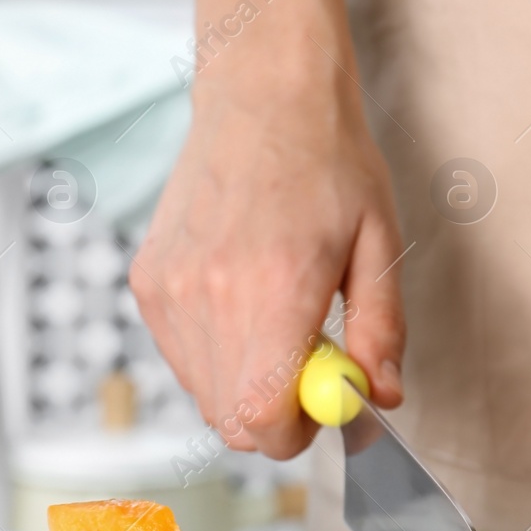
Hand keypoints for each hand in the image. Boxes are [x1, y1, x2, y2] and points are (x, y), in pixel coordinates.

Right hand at [130, 47, 405, 457]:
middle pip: (230, 420)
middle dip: (276, 416)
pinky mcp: (148, 283)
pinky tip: (243, 301)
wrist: (261, 95)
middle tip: (310, 364)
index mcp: (276, 286)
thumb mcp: (379, 244)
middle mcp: (211, 293)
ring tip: (278, 320)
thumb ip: (382, 331)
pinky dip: (216, 354)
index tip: (323, 409)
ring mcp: (170, 289)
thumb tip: (380, 397)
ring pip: (205, 394)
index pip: (261, 417)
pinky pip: (183, 358)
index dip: (296, 435)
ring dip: (245, 384)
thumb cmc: (329, 162)